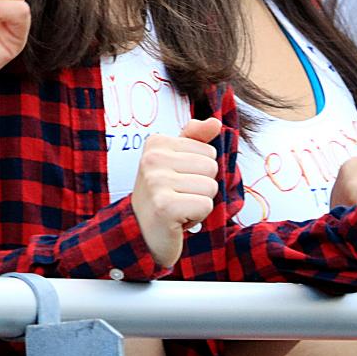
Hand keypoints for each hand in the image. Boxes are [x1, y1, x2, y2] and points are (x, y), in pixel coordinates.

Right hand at [131, 117, 219, 267]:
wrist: (142, 233)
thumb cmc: (163, 196)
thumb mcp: (177, 162)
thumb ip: (196, 139)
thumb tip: (215, 122)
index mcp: (156, 143)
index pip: (208, 151)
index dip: (198, 171)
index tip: (177, 182)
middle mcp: (152, 159)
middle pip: (211, 167)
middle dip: (201, 187)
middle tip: (178, 197)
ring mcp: (156, 182)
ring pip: (210, 187)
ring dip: (199, 203)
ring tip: (178, 207)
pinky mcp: (165, 206)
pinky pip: (206, 205)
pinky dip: (197, 217)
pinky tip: (178, 219)